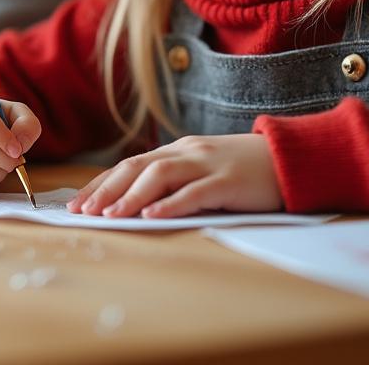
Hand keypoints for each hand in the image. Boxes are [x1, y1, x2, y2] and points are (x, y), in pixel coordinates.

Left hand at [68, 134, 282, 217]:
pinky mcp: (229, 181)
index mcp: (177, 151)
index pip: (129, 165)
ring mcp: (207, 164)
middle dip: (106, 190)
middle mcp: (187, 153)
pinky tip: (151, 215)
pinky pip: (195, 192)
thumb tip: (135, 205)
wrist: (291, 158)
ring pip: (160, 176)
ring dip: (130, 197)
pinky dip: (170, 203)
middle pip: (136, 167)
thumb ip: (175, 182)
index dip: (101, 183)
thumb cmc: (244, 170)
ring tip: (108, 216)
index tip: (77, 202)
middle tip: (81, 211)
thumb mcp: (203, 170)